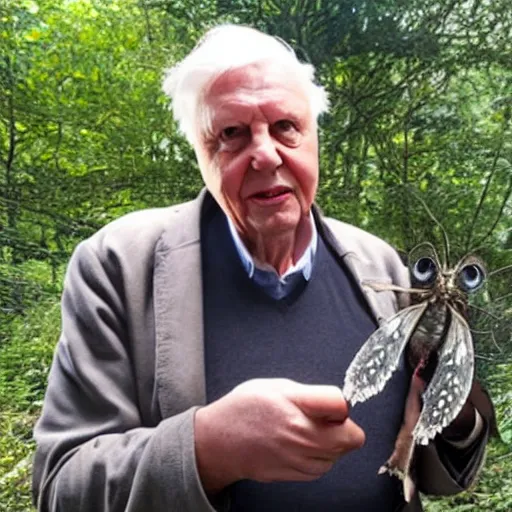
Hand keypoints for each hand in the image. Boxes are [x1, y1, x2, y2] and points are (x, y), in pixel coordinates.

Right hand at [194, 378, 364, 492]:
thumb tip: (340, 403)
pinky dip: (319, 456)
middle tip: (323, 418)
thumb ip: (312, 394)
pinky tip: (299, 443)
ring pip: (339, 454)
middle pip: (352, 437)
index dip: (339, 402)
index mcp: (296, 409)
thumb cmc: (244, 409)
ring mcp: (300, 460)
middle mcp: (301, 438)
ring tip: (306, 430)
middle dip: (343, 426)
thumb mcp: (278, 386)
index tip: (328, 402)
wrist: (220, 441)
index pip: (342, 405)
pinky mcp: (297, 475)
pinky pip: (324, 467)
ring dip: (332, 443)